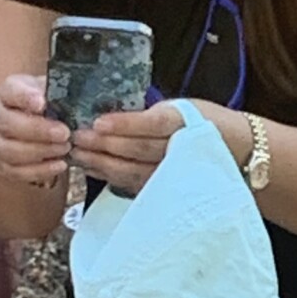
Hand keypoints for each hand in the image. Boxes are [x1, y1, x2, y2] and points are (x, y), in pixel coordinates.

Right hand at [0, 72, 69, 189]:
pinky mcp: (4, 165)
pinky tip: (61, 165)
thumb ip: (56, 93)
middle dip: (38, 130)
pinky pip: (18, 171)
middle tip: (64, 133)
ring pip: (11, 150)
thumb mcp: (49, 92)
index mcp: (7, 93)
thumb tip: (73, 98)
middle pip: (8, 124)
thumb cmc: (43, 106)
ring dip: (41, 151)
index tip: (42, 103)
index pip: (10, 91)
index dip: (25, 97)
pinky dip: (41, 170)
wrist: (28, 128)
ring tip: (65, 148)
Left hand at [66, 98, 185, 196]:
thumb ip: (150, 114)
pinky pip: (132, 183)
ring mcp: (171, 173)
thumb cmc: (192, 123)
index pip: (153, 124)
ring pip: (134, 170)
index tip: (99, 123)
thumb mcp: (177, 109)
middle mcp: (179, 150)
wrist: (218, 147)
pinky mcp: (162, 189)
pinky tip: (91, 168)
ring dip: (102, 163)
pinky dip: (109, 176)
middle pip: (139, 149)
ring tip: (78, 154)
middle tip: (78, 138)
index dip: (126, 125)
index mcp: (182, 122)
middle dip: (105, 144)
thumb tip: (109, 116)